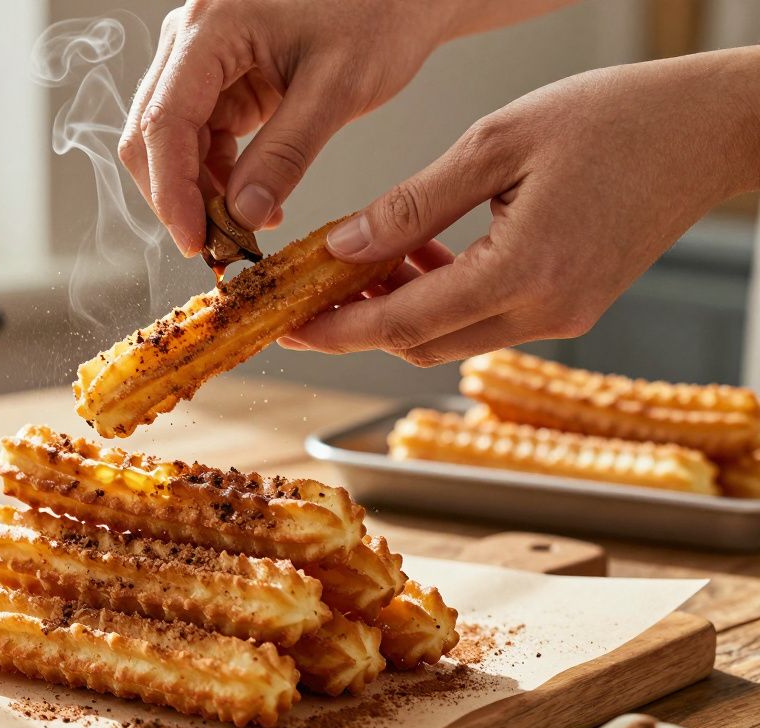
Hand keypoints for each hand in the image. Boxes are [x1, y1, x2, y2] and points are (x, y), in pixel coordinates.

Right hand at [120, 0, 454, 255]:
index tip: (196, 243)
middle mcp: (192, 39)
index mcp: (212, 27)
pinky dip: (220, 177)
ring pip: (171, 143)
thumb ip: (286, 153)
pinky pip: (201, 138)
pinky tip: (256, 203)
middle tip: (219, 247)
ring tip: (247, 229)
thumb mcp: (337, 88)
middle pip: (151, 134)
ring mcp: (203, 59)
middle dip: (178, 196)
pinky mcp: (222, 79)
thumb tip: (242, 215)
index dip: (171, 191)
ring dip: (200, 193)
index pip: (164, 121)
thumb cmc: (379, 12)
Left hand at [281, 47, 759, 366]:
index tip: (288, 324)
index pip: (404, 323)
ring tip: (367, 258)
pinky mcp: (573, 306)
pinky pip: (486, 319)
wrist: (707, 128)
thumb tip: (345, 246)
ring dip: (400, 308)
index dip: (338, 328)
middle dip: (359, 322)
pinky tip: (422, 256)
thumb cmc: (612, 118)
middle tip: (311, 288)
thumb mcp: (493, 144)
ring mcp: (564, 316)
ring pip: (451, 336)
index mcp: (526, 270)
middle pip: (421, 343)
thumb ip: (413, 205)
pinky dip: (442, 298)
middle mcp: (547, 310)